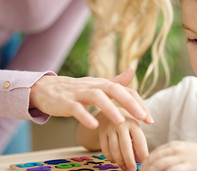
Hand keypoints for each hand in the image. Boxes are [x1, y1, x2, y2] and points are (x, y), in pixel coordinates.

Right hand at [30, 69, 153, 128]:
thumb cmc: (75, 90)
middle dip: (130, 103)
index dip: (139, 103)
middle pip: (114, 90)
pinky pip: (76, 108)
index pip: (125, 90)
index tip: (150, 119)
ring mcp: (79, 93)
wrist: (46, 89)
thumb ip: (115, 81)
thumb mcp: (96, 85)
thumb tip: (132, 72)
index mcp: (102, 84)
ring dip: (110, 109)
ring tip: (121, 122)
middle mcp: (93, 86)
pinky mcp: (66, 102)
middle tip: (143, 118)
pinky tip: (94, 125)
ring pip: (96, 97)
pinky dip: (85, 116)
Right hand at [96, 109, 147, 170]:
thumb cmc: (127, 122)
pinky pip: (105, 148)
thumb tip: (141, 159)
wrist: (110, 109)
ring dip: (120, 161)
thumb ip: (139, 141)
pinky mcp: (101, 132)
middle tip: (132, 170)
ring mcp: (110, 128)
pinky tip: (115, 160)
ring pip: (114, 149)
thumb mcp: (135, 127)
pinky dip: (110, 157)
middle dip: (130, 161)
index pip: (140, 141)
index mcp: (133, 123)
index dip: (143, 154)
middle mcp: (121, 124)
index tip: (145, 163)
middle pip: (126, 147)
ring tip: (124, 167)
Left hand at [141, 141, 196, 170]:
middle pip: (154, 159)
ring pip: (160, 165)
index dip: (145, 162)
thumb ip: (173, 154)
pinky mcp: (188, 165)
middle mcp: (176, 149)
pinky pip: (171, 170)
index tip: (140, 169)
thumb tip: (159, 162)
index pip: (154, 153)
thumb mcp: (185, 150)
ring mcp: (181, 157)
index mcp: (174, 145)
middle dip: (145, 168)